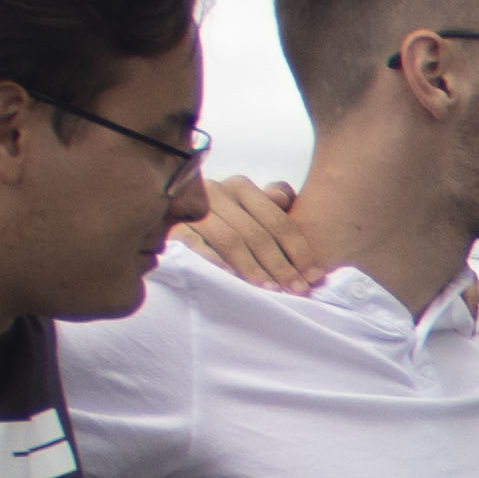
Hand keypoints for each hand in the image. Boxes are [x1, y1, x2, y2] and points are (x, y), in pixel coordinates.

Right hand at [180, 176, 325, 291]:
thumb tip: (285, 197)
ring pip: (232, 240)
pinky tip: (233, 279)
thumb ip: (271, 205)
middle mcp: (216, 192)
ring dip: (254, 269)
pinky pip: (198, 246)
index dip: (300, 250)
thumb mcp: (248, 211)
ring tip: (271, 290)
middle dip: (281, 265)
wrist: (162, 217)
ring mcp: (192, 208)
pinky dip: (217, 263)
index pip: (278, 220)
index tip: (315, 276)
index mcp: (240, 187)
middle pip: (257, 233)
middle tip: (298, 290)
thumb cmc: (219, 222)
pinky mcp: (172, 227)